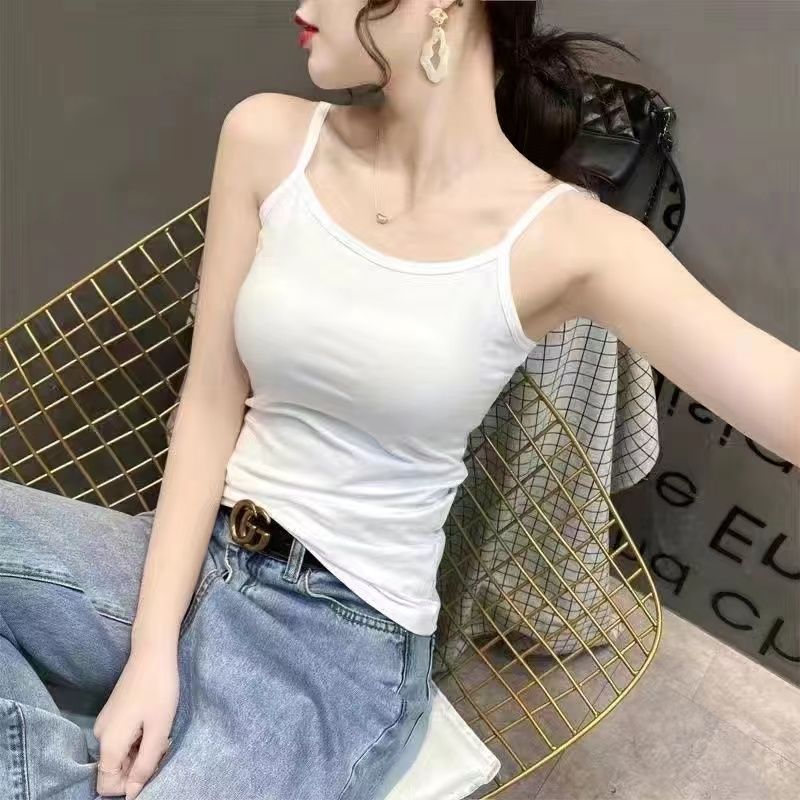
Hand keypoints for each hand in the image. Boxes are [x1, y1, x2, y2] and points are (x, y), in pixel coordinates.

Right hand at [93, 644, 179, 798]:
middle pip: (115, 770)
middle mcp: (101, 735)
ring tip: (161, 733)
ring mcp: (106, 723)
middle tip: (162, 746)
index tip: (152, 767)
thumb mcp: (158, 730)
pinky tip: (155, 724)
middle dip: (139, 767)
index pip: (107, 785)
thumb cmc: (159, 689)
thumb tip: (132, 794)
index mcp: (109, 743)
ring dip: (141, 752)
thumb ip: (144, 764)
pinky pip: (123, 739)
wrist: (152, 651)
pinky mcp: (114, 714)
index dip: (130, 785)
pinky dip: (139, 739)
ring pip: (121, 754)